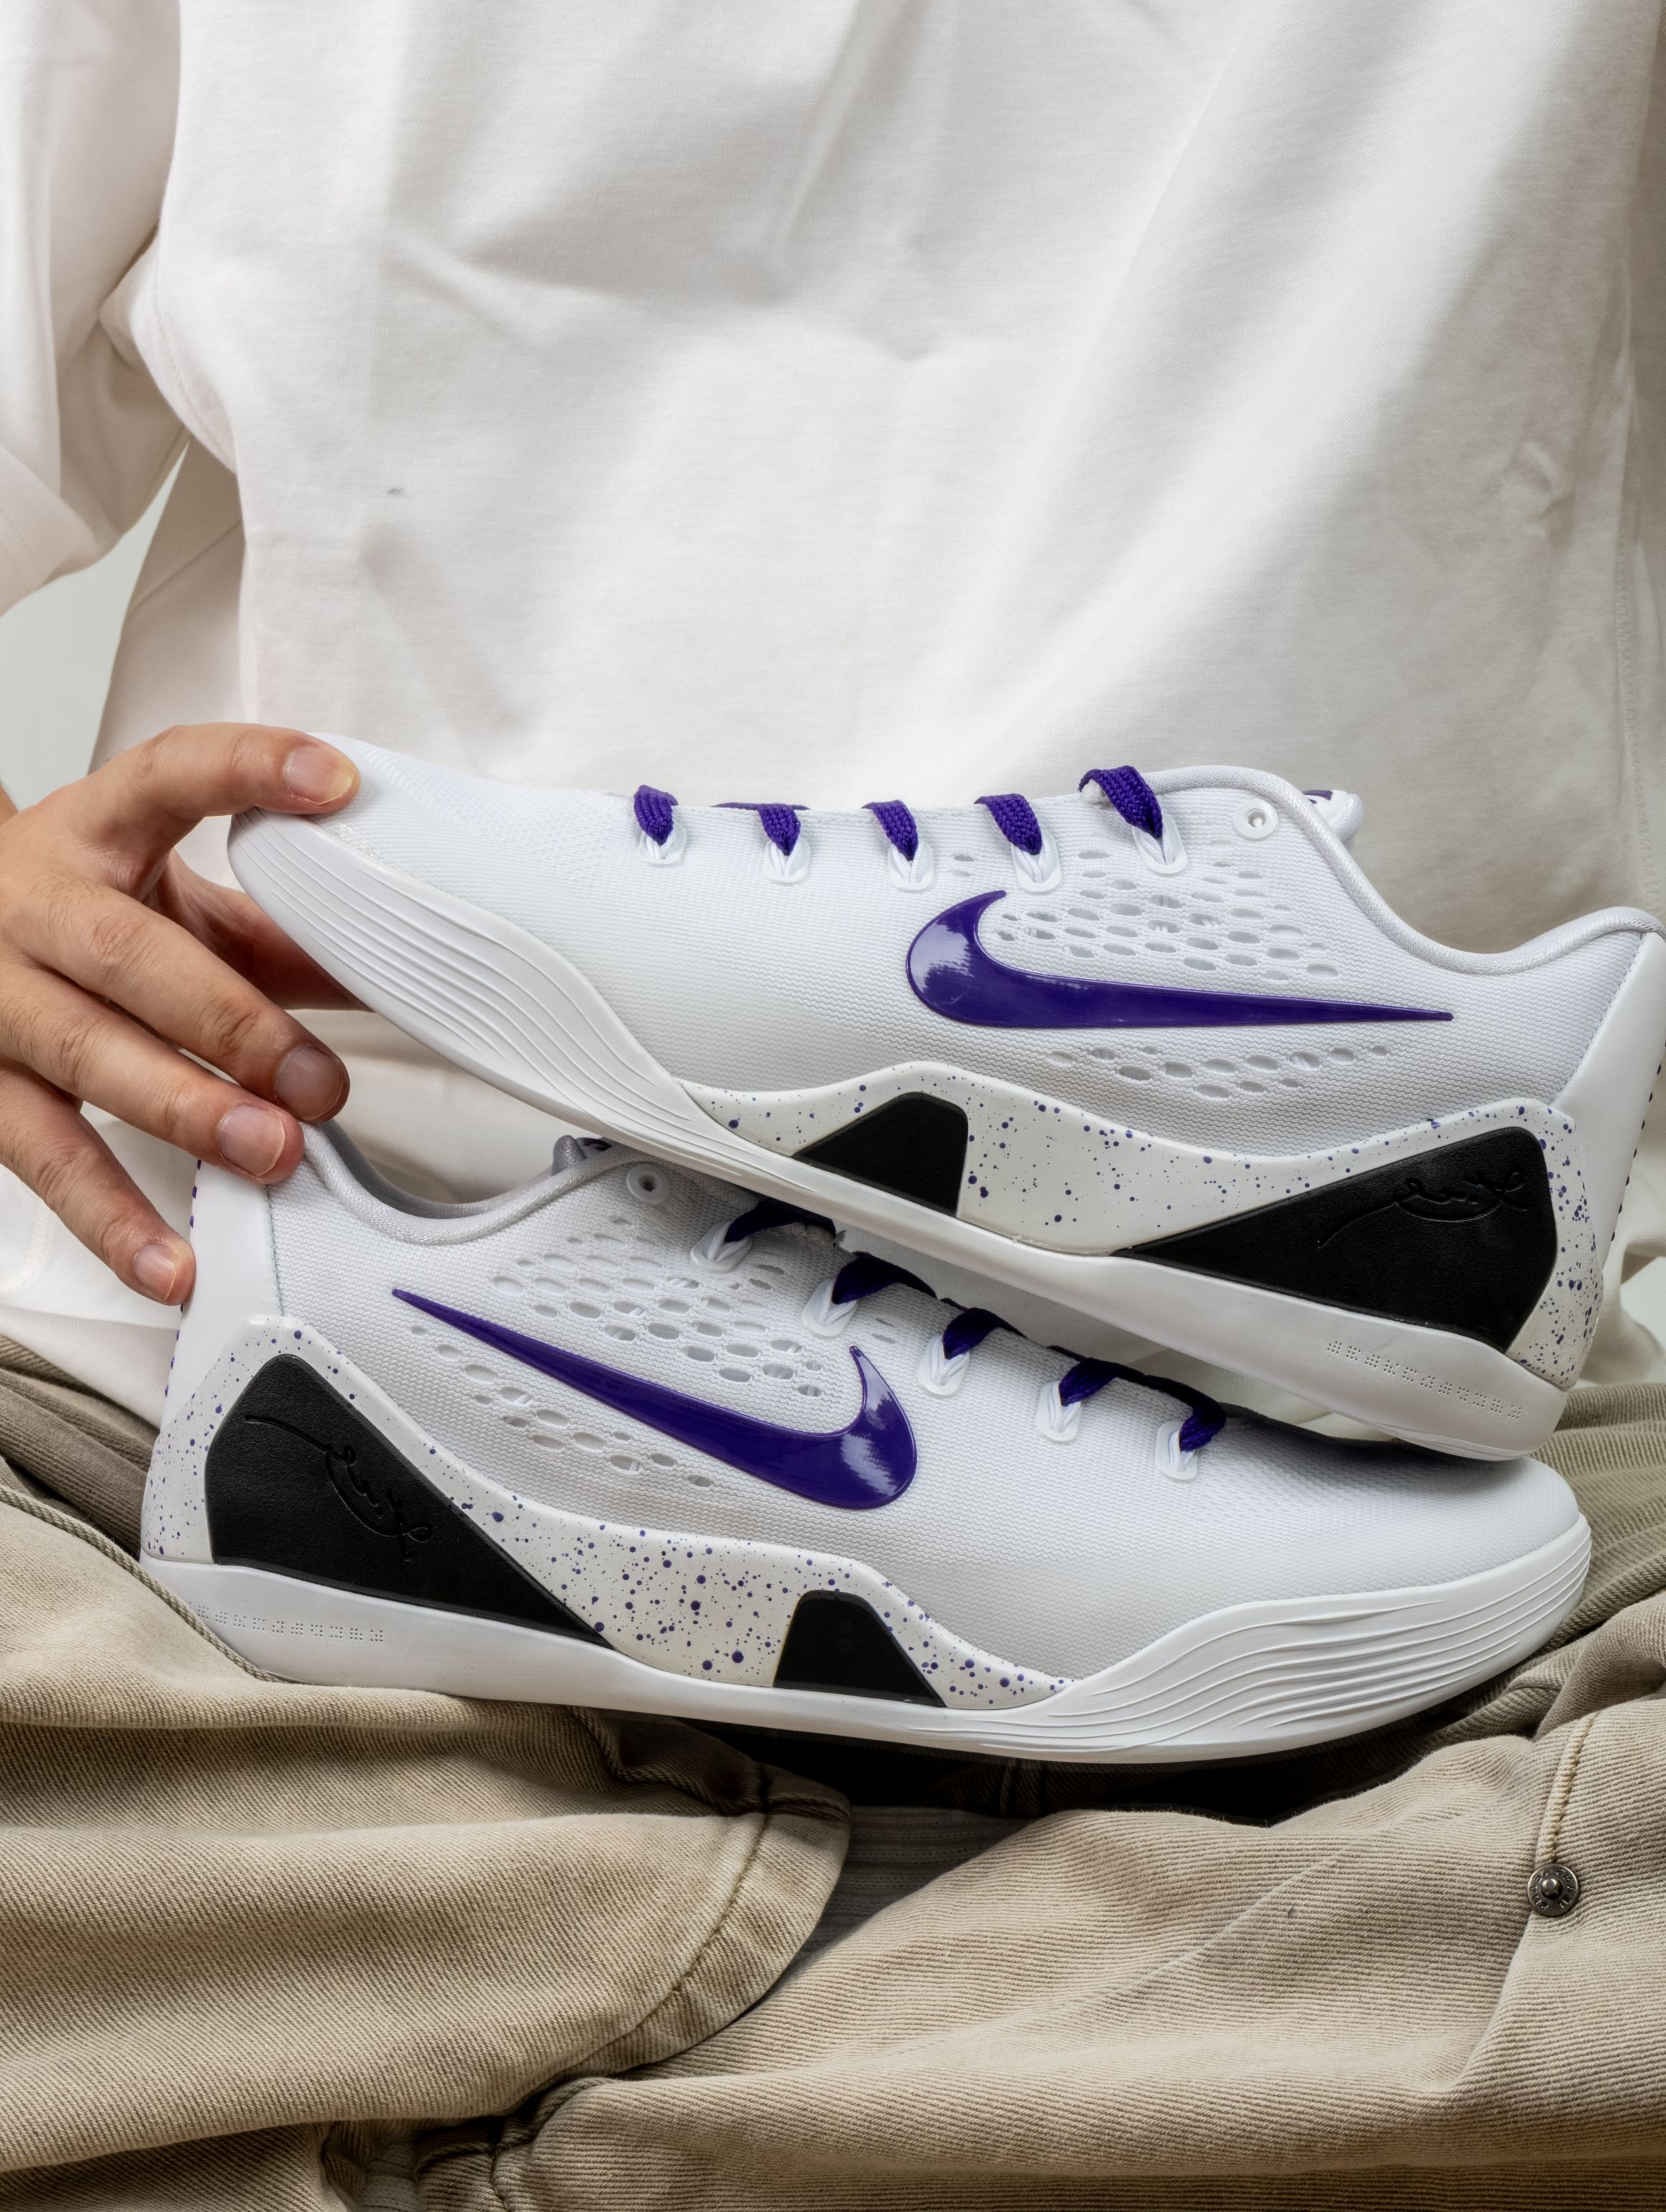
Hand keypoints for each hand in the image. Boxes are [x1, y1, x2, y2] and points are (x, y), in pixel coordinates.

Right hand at [0, 723, 362, 1305]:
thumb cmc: (77, 910)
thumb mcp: (167, 894)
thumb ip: (273, 927)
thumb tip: (396, 962)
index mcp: (93, 829)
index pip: (171, 774)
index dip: (251, 770)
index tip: (337, 783)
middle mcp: (31, 905)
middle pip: (129, 955)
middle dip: (234, 1023)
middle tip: (320, 1081)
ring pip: (86, 1055)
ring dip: (186, 1111)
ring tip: (271, 1154)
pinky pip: (44, 1158)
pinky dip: (112, 1220)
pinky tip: (172, 1264)